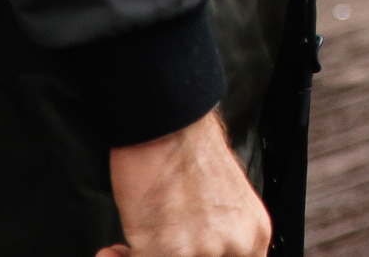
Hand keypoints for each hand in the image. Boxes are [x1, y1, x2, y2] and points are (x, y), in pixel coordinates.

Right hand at [97, 108, 268, 256]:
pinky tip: (115, 250)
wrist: (166, 124)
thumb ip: (219, 237)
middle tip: (152, 248)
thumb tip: (193, 254)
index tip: (182, 253)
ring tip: (131, 248)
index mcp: (253, 233)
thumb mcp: (225, 202)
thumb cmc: (189, 152)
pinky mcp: (165, 251)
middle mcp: (234, 244)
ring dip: (143, 256)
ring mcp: (201, 250)